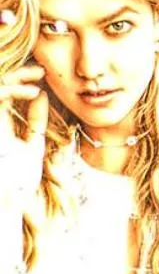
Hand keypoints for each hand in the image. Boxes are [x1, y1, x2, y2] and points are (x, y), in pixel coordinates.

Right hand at [1, 65, 48, 211]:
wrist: (9, 203)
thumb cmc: (20, 181)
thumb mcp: (32, 145)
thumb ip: (35, 122)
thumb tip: (41, 95)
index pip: (3, 95)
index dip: (19, 81)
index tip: (41, 74)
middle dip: (16, 75)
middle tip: (39, 70)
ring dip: (13, 80)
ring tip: (37, 77)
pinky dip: (10, 92)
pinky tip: (33, 93)